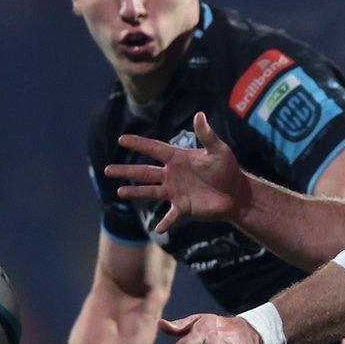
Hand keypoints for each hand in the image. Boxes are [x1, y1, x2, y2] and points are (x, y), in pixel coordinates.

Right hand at [104, 112, 250, 232]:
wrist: (237, 193)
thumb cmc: (228, 169)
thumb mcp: (219, 150)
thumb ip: (207, 135)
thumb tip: (199, 115)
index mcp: (178, 158)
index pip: (154, 149)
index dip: (138, 143)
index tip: (121, 139)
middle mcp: (172, 175)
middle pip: (144, 171)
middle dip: (125, 170)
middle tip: (107, 170)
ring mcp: (176, 192)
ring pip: (149, 191)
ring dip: (135, 192)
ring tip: (119, 191)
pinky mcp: (183, 207)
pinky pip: (170, 216)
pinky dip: (163, 222)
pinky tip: (156, 228)